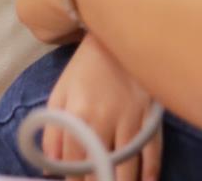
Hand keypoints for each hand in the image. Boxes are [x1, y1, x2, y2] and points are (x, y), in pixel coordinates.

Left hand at [40, 38, 161, 180]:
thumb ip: (52, 131)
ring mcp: (129, 118)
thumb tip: (49, 167)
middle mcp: (103, 120)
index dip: (72, 180)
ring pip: (127, 164)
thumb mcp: (61, 93)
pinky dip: (151, 170)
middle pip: (99, 167)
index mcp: (77, 114)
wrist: (118, 35)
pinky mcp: (150, 114)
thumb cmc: (86, 67)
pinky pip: (152, 149)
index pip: (72, 162)